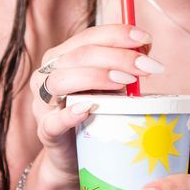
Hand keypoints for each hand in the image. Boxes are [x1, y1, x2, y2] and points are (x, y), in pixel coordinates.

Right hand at [28, 24, 162, 179]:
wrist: (74, 155)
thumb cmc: (94, 115)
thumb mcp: (109, 86)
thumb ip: (121, 66)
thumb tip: (146, 46)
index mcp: (62, 58)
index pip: (88, 37)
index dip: (117, 34)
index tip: (145, 39)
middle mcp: (47, 75)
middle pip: (78, 56)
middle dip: (118, 57)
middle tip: (147, 67)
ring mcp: (43, 104)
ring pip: (62, 81)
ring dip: (96, 77)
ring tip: (127, 83)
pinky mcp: (46, 131)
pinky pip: (53, 121)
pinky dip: (70, 114)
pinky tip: (88, 109)